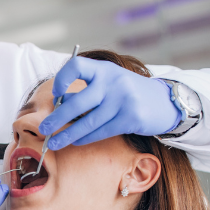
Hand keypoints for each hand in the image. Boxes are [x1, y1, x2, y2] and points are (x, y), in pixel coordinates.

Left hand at [41, 57, 179, 148]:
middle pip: (78, 102)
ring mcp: (123, 99)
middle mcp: (113, 82)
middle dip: (58, 117)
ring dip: (68, 135)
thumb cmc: (129, 93)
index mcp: (104, 69)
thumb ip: (88, 89)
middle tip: (44, 128)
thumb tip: (59, 103)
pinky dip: (86, 138)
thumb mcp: (110, 83)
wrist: (165, 102)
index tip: (55, 94)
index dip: (62, 79)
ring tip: (54, 143)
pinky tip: (76, 142)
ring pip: (88, 121)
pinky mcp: (131, 117)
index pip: (76, 65)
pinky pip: (102, 131)